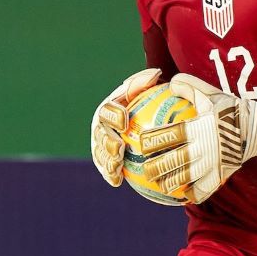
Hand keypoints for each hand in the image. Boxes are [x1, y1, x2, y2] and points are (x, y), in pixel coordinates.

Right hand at [89, 68, 161, 186]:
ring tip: (117, 167)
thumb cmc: (146, 104)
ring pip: (100, 153)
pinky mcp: (105, 162)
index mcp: (108, 109)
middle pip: (100, 135)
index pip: (108, 110)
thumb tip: (156, 73)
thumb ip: (147, 83)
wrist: (143, 122)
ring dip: (106, 161)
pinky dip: (109, 175)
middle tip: (119, 149)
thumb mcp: (147, 91)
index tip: (124, 121)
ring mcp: (101, 145)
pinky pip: (106, 169)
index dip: (113, 115)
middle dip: (107, 142)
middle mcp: (100, 127)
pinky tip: (118, 181)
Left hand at [142, 73, 256, 202]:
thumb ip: (190, 87)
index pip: (170, 135)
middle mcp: (203, 148)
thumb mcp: (211, 94)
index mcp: (198, 128)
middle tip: (145, 169)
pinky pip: (205, 189)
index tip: (141, 143)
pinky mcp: (221, 174)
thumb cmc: (232, 109)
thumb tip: (170, 82)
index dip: (153, 140)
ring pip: (186, 178)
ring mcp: (212, 163)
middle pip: (173, 161)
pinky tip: (185, 196)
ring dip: (170, 183)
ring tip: (160, 185)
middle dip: (155, 167)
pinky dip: (194, 194)